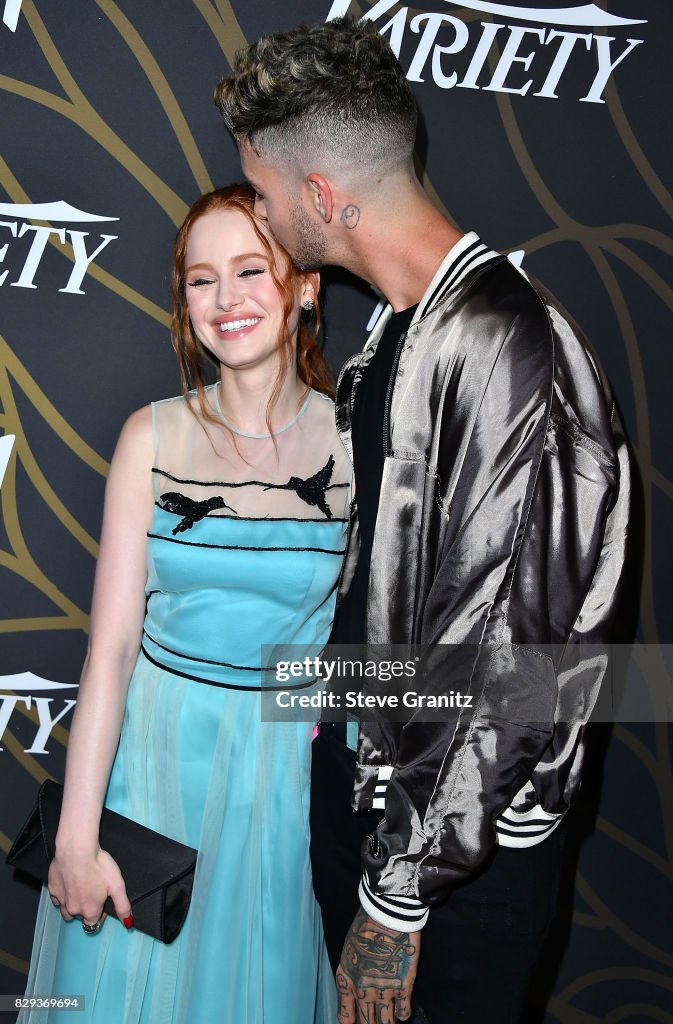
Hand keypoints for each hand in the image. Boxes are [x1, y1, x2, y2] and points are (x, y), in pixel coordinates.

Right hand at [47, 848, 131, 930]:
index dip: (100, 913)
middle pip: (80, 916)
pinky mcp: (52, 889)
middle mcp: (74, 910)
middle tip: (93, 891)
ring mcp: (61, 900)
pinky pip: (57, 899)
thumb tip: (128, 923)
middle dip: (86, 908)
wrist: (76, 849)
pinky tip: (69, 884)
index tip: (102, 900)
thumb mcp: (117, 885)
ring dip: (73, 905)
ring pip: (66, 911)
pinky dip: (63, 895)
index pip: (94, 923)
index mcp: (90, 911)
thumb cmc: (98, 865)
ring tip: (81, 889)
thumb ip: (123, 906)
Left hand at [336, 908, 420, 1022]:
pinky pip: (403, 1011)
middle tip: (374, 1022)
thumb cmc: (365, 926)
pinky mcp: (403, 986)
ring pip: (385, 1021)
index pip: (346, 1015)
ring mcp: (383, 990)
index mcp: (346, 981)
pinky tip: (402, 1013)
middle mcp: (363, 990)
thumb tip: (357, 988)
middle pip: (367, 1022)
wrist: (384, 914)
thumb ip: (351, 972)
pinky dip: (403, 1014)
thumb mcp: (349, 950)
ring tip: (389, 1021)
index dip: (351, 1022)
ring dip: (387, 1022)